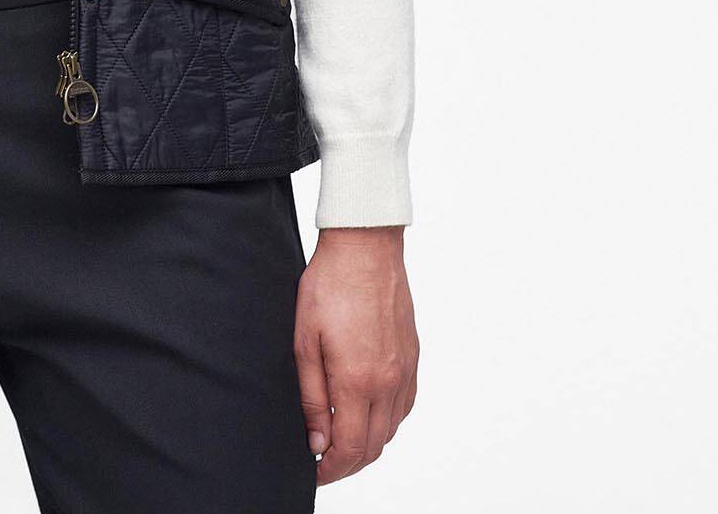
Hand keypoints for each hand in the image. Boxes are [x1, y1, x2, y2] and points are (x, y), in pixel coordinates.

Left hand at [293, 226, 418, 485]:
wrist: (366, 246)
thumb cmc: (330, 284)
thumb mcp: (304, 340)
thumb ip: (311, 395)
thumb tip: (317, 440)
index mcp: (358, 381)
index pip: (349, 448)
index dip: (330, 469)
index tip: (313, 470)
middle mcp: (388, 382)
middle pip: (373, 447)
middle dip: (347, 463)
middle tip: (323, 460)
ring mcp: (405, 370)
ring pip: (390, 430)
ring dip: (367, 443)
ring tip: (340, 437)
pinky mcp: (413, 357)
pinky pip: (404, 406)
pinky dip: (386, 420)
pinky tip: (367, 411)